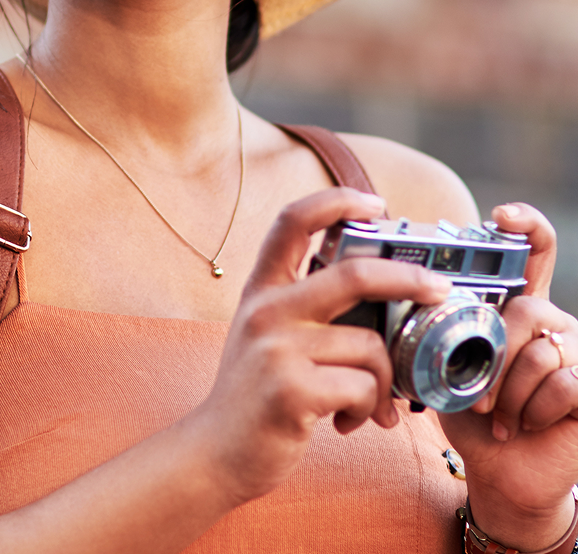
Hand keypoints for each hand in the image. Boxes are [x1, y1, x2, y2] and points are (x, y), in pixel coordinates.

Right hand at [192, 188, 453, 506]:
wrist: (215, 452)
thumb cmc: (257, 393)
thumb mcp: (268, 334)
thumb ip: (309, 309)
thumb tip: (383, 294)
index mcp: (263, 288)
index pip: (294, 220)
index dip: (337, 201)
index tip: (375, 203)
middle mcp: (267, 309)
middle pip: (353, 275)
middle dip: (407, 279)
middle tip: (437, 289)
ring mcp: (277, 348)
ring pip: (369, 347)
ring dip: (382, 382)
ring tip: (366, 404)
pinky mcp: (291, 390)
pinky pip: (363, 388)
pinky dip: (369, 410)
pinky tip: (346, 421)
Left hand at [440, 203, 577, 547]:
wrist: (501, 471)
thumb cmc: (472, 413)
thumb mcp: (448, 366)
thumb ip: (441, 331)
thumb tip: (405, 300)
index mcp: (517, 307)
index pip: (534, 250)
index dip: (525, 225)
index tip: (501, 215)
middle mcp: (553, 321)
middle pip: (529, 310)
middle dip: (496, 356)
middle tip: (476, 393)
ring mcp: (577, 354)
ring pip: (542, 353)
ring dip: (510, 392)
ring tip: (498, 416)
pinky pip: (564, 384)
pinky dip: (533, 410)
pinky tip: (523, 426)